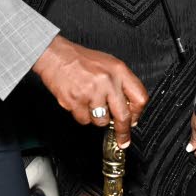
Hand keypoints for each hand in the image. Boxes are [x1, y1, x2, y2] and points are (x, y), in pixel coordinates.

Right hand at [32, 35, 148, 146]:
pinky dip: (82, 115)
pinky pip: (84, 120)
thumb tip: (129, 107)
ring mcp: (91, 92)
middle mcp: (107, 81)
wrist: (56, 56)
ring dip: (97, 118)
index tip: (133, 121)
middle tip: (122, 139)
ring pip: (101, 121)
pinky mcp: (76, 101)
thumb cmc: (81, 59)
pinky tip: (79, 102)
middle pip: (123, 116)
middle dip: (123, 131)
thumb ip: (121, 83)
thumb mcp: (108, 64)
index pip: (139, 97)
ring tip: (90, 103)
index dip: (137, 113)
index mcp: (118, 70)